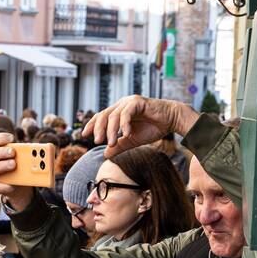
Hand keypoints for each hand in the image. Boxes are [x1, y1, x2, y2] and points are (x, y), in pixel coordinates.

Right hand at [0, 132, 34, 211]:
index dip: (0, 138)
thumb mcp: (16, 157)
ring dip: (3, 165)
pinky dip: (3, 186)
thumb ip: (20, 152)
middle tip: (13, 152)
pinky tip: (11, 185)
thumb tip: (33, 151)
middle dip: (2, 152)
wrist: (13, 184)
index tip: (12, 138)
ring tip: (13, 164)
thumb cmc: (13, 165)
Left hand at [82, 96, 198, 157]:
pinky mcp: (138, 102)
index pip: (100, 116)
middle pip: (103, 115)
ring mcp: (129, 102)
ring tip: (111, 143)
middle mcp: (121, 105)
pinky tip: (126, 134)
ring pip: (113, 116)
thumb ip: (119, 146)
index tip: (85, 135)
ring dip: (111, 131)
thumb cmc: (153, 128)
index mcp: (118, 111)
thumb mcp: (132, 140)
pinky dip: (124, 124)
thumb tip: (105, 155)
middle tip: (97, 141)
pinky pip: (126, 113)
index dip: (91, 125)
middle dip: (98, 129)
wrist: (171, 121)